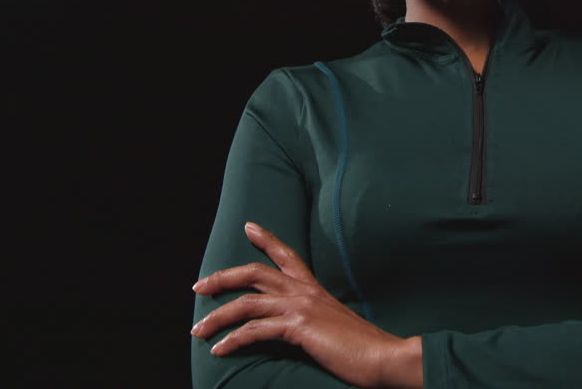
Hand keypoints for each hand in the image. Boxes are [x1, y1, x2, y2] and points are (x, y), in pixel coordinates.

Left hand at [191, 222, 422, 388]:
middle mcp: (305, 292)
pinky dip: (233, 340)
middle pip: (254, 274)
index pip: (287, 255)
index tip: (248, 226)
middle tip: (198, 285)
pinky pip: (255, 330)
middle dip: (222, 278)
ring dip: (217, 317)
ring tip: (198, 330)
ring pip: (246, 304)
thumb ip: (316, 319)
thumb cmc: (364, 347)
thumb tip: (300, 327)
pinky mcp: (298, 327)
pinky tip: (220, 351)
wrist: (384, 356)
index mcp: (315, 289)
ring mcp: (300, 307)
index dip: (266, 239)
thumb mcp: (336, 324)